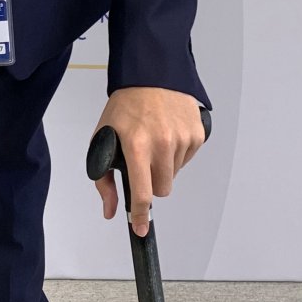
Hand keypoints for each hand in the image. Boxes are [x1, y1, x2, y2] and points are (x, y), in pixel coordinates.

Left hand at [91, 87, 205, 237]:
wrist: (151, 74)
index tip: (140, 228)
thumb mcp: (103, 138)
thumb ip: (104, 178)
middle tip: (143, 164)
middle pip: (163, 189)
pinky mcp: (198, 133)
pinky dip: (177, 153)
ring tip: (154, 141)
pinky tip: (168, 134)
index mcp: (137, 145)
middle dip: (152, 183)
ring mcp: (183, 137)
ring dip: (165, 166)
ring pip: (175, 174)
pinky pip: (187, 159)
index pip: (143, 193)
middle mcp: (163, 142)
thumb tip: (111, 210)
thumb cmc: (125, 106)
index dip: (140, 215)